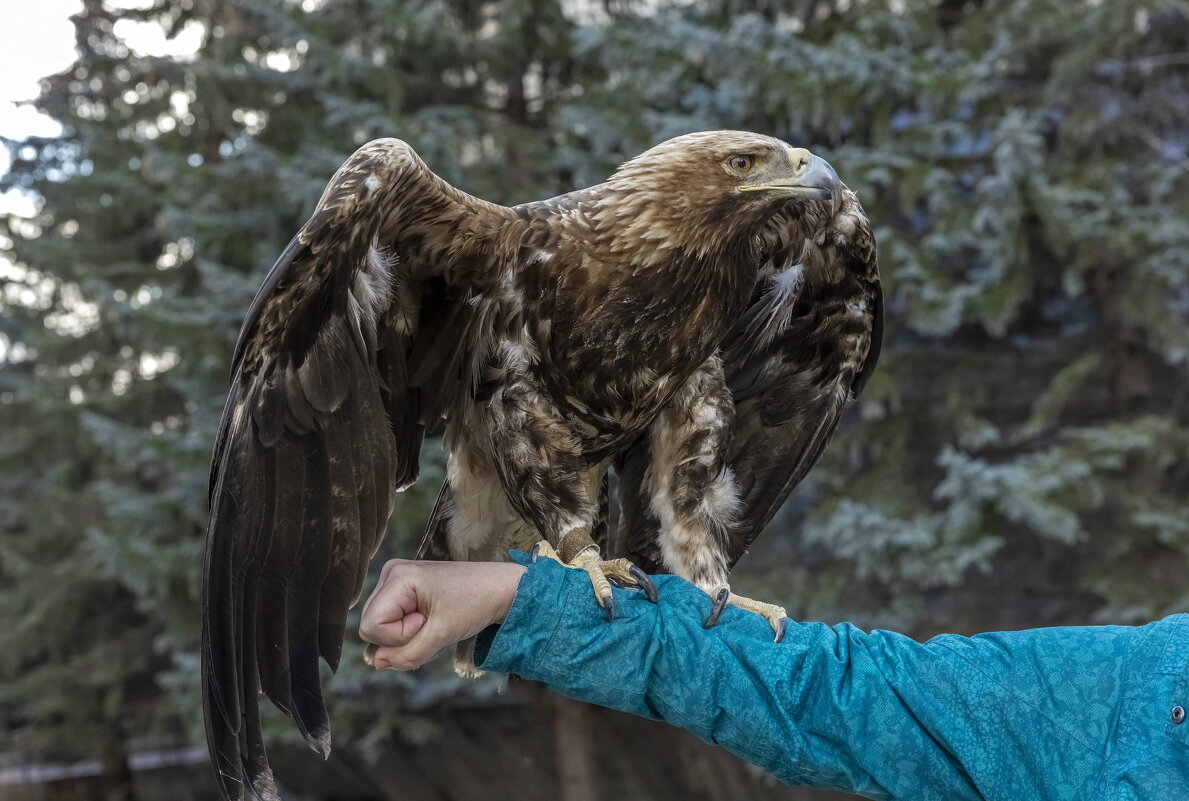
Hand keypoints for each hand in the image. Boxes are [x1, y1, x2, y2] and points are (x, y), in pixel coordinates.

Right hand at [359, 559, 526, 669]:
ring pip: (378, 624)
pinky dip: (406, 628)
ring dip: (403, 633)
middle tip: (430, 623)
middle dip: (398, 636)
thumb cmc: (474, 604)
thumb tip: (377, 662)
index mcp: (398, 577)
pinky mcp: (401, 587)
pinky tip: (427, 618)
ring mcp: (395, 578)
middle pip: (370, 625)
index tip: (426, 622)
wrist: (497, 587)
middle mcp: (391, 572)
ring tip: (431, 619)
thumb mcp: (441, 635)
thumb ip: (406, 654)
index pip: (371, 626)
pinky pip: (389, 619)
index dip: (397, 637)